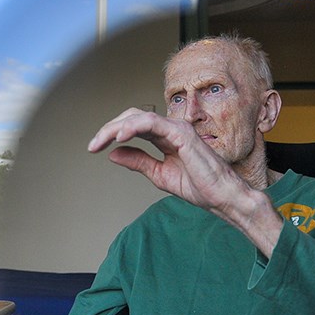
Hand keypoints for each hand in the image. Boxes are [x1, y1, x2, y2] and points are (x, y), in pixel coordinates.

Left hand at [87, 108, 283, 256]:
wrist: (221, 197)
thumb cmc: (200, 186)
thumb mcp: (159, 174)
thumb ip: (138, 161)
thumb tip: (113, 154)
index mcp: (165, 137)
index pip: (133, 126)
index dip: (111, 133)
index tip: (94, 148)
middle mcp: (170, 129)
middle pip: (132, 118)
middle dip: (108, 129)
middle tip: (92, 145)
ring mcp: (177, 128)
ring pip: (138, 117)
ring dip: (115, 128)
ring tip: (100, 141)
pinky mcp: (182, 133)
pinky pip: (152, 123)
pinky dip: (133, 127)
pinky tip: (119, 137)